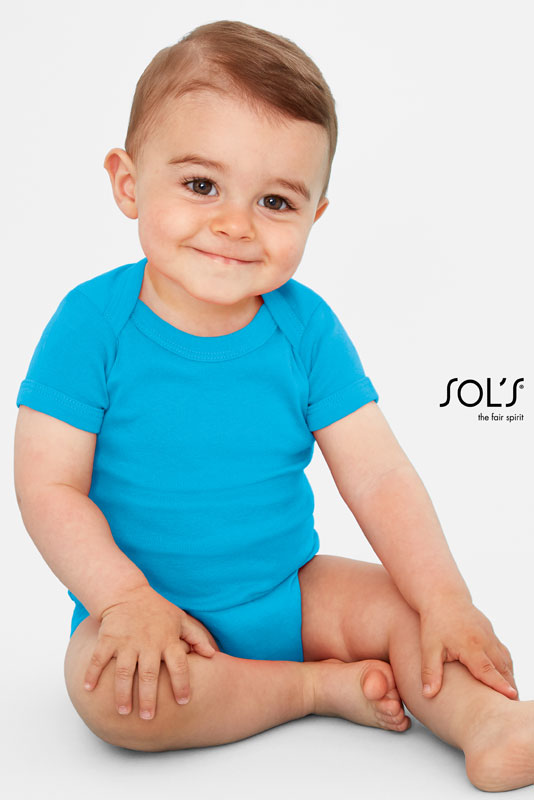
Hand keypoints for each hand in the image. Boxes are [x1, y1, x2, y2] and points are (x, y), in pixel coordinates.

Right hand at [82, 584, 216, 718]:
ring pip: (124, 671)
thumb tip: (212, 655)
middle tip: (148, 718)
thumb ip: (196, 637)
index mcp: (167, 640)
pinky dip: (92, 674)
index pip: (179, 664)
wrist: (127, 592)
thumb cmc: (157, 610)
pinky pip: (98, 659)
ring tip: (123, 711)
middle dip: (148, 697)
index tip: (184, 702)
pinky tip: (88, 689)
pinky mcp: (108, 638)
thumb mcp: (180, 619)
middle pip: (149, 674)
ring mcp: (126, 641)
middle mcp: (148, 642)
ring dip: (122, 693)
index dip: (182, 683)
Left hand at [419, 599, 517, 699]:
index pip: (487, 670)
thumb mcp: (429, 647)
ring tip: (510, 696)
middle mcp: (484, 641)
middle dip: (509, 686)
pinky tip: (505, 677)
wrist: (442, 596)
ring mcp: (490, 636)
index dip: (499, 685)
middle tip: (512, 706)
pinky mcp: (490, 633)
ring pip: (505, 660)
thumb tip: (427, 695)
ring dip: (509, 677)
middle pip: (502, 668)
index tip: (512, 696)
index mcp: (470, 646)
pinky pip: (503, 652)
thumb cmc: (434, 622)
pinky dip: (506, 666)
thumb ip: (430, 672)